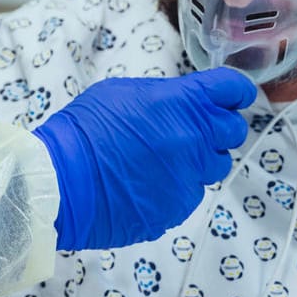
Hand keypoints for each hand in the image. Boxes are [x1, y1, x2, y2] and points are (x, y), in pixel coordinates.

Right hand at [35, 68, 256, 251]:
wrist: (61, 182)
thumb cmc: (82, 132)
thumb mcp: (122, 94)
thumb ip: (164, 97)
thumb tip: (184, 104)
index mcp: (180, 104)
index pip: (231, 88)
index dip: (236, 91)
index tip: (235, 96)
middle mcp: (192, 139)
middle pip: (232, 131)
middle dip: (218, 129)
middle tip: (193, 131)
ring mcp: (188, 177)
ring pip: (215, 166)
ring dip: (198, 161)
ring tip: (162, 161)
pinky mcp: (179, 207)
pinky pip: (190, 193)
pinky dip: (175, 188)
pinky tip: (146, 184)